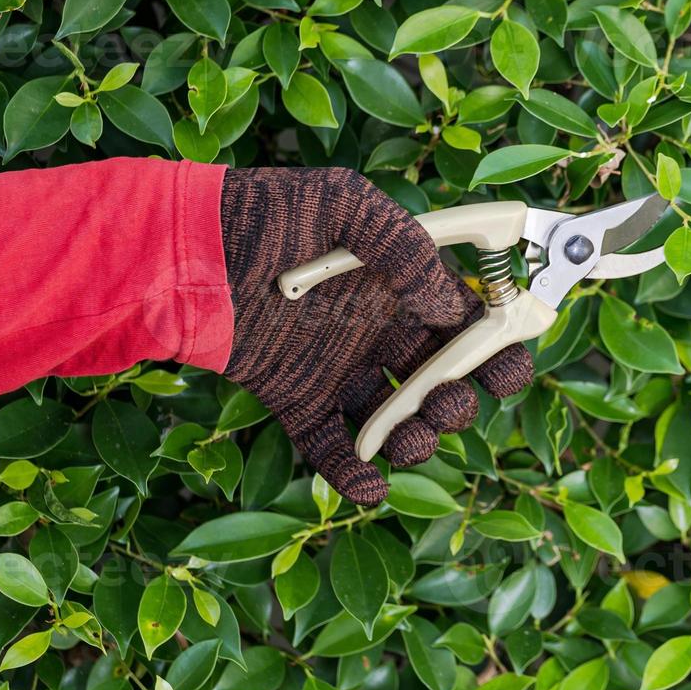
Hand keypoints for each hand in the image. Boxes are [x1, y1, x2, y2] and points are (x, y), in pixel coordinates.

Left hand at [218, 167, 532, 504]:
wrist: (186, 249)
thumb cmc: (268, 210)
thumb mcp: (346, 204)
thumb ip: (405, 247)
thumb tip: (452, 304)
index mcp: (404, 285)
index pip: (469, 325)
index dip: (496, 350)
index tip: (504, 366)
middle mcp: (380, 331)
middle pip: (443, 382)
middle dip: (457, 401)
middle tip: (444, 399)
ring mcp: (339, 369)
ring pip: (397, 422)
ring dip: (417, 440)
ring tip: (408, 437)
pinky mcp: (297, 400)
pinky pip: (332, 447)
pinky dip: (353, 475)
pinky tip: (369, 484)